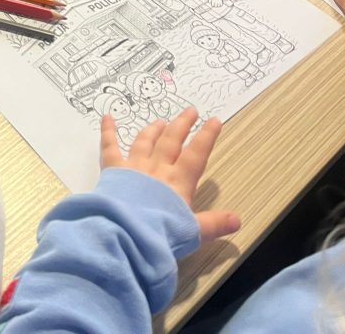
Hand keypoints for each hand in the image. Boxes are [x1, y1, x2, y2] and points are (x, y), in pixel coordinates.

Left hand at [100, 108, 239, 243]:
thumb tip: (238, 220)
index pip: (196, 154)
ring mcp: (135, 166)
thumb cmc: (162, 233)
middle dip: (182, 124)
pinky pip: (110, 146)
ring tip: (160, 121)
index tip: (214, 120)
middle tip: (190, 110)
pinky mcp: (114, 170)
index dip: (207, 136)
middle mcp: (158, 168)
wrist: (128, 232)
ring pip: (145, 141)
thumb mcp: (193, 232)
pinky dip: (108, 131)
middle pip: (172, 140)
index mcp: (179, 181)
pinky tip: (106, 117)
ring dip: (153, 130)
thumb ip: (214, 224)